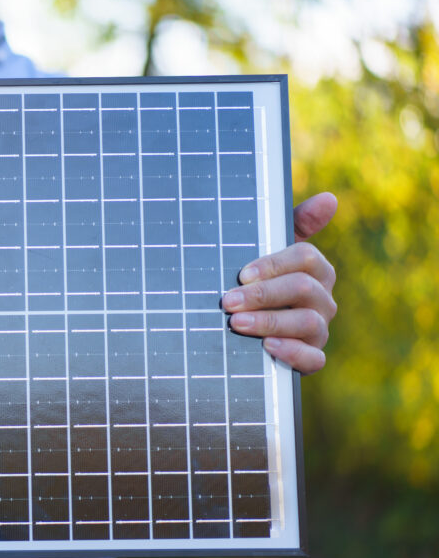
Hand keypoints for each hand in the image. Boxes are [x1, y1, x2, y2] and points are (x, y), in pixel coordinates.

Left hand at [222, 192, 337, 374]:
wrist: (249, 332)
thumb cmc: (261, 283)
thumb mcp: (270, 253)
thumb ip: (295, 224)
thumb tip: (329, 198)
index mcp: (315, 270)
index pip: (305, 257)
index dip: (273, 264)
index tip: (241, 274)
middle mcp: (323, 298)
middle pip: (302, 289)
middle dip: (262, 295)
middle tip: (227, 301)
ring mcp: (319, 329)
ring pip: (305, 322)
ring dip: (268, 322)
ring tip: (236, 324)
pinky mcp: (313, 356)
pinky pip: (313, 358)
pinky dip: (291, 352)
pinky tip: (267, 348)